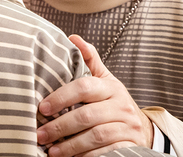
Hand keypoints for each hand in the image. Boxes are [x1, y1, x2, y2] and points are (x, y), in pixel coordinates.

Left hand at [37, 34, 153, 156]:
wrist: (143, 129)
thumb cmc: (114, 102)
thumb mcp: (105, 80)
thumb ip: (90, 60)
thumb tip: (73, 38)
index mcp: (111, 87)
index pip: (84, 87)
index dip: (62, 97)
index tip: (43, 107)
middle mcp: (121, 106)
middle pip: (87, 116)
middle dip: (60, 126)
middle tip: (40, 134)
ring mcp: (127, 127)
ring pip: (95, 136)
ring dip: (70, 145)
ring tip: (51, 151)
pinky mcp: (130, 146)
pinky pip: (105, 152)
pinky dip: (86, 156)